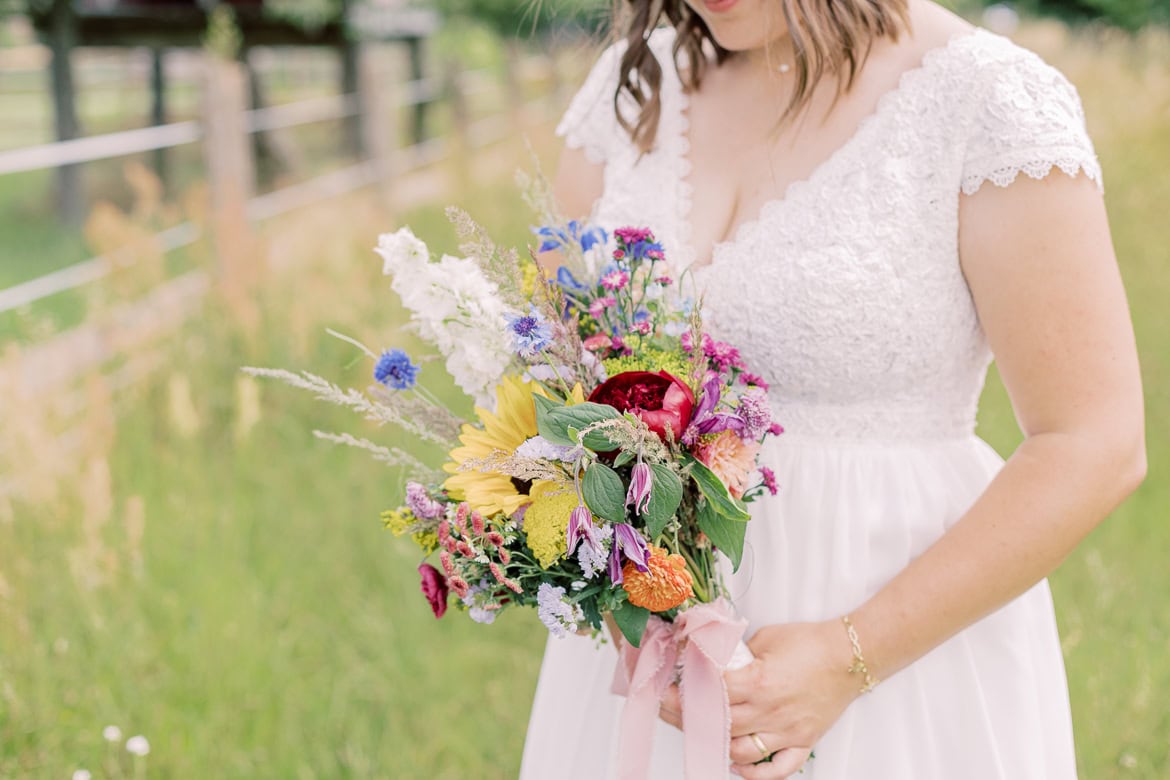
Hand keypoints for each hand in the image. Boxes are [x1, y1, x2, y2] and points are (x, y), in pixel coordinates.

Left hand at [658, 620, 858, 778]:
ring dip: (714, 746)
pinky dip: (755, 773)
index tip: (666, 687)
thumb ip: (737, 654)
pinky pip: (777, 769)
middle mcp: (770, 711)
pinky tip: (737, 765)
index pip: (710, 693)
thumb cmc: (811, 642)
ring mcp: (787, 731)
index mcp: (759, 681)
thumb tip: (712, 661)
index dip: (682, 692)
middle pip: (718, 723)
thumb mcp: (766, 638)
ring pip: (740, 751)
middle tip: (667, 708)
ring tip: (696, 733)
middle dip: (686, 717)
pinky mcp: (803, 742)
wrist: (851, 655)